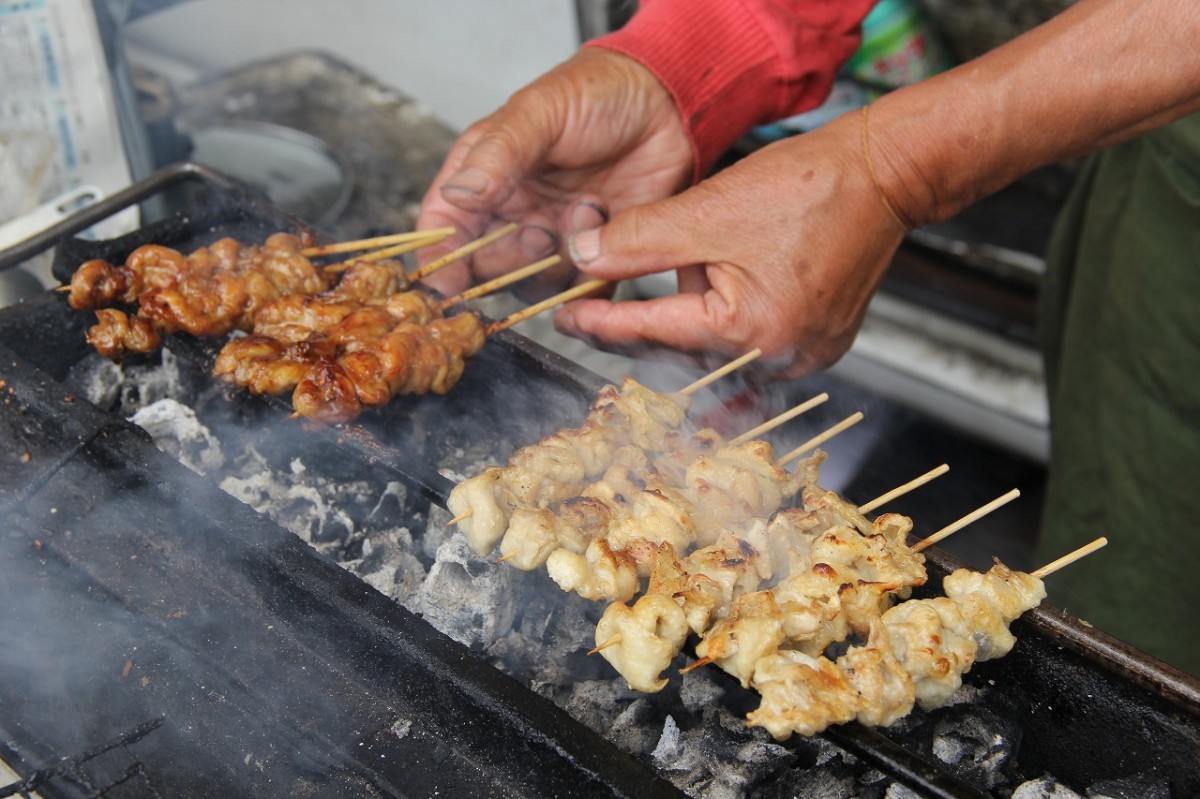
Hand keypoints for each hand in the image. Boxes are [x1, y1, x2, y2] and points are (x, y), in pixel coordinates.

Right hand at [416, 47, 693, 298]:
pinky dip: (588, 288)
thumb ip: (498, 153)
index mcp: (486, 177)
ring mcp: (556, 236)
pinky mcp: (599, 253)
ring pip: (534, 286)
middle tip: (539, 233)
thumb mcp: (539, 112)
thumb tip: (460, 194)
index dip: (440, 260)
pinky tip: (603, 241)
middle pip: (486, 267)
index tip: (447, 285)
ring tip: (586, 212)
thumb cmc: (597, 93)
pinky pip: (583, 293)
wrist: (667, 102)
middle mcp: (516, 213)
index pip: (445, 228)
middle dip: (507, 264)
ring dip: (555, 265)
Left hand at [554, 109, 906, 378]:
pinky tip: (712, 287)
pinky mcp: (817, 342)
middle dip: (639, 323)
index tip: (566, 317)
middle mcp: (781, 357)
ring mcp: (804, 355)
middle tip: (592, 306)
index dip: (602, 321)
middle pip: (683, 348)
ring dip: (683, 318)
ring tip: (670, 279)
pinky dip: (721, 318)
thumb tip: (584, 258)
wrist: (886, 174)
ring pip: (715, 346)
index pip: (653, 331)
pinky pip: (750, 340)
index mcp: (751, 330)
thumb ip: (638, 241)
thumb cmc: (811, 187)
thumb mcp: (706, 211)